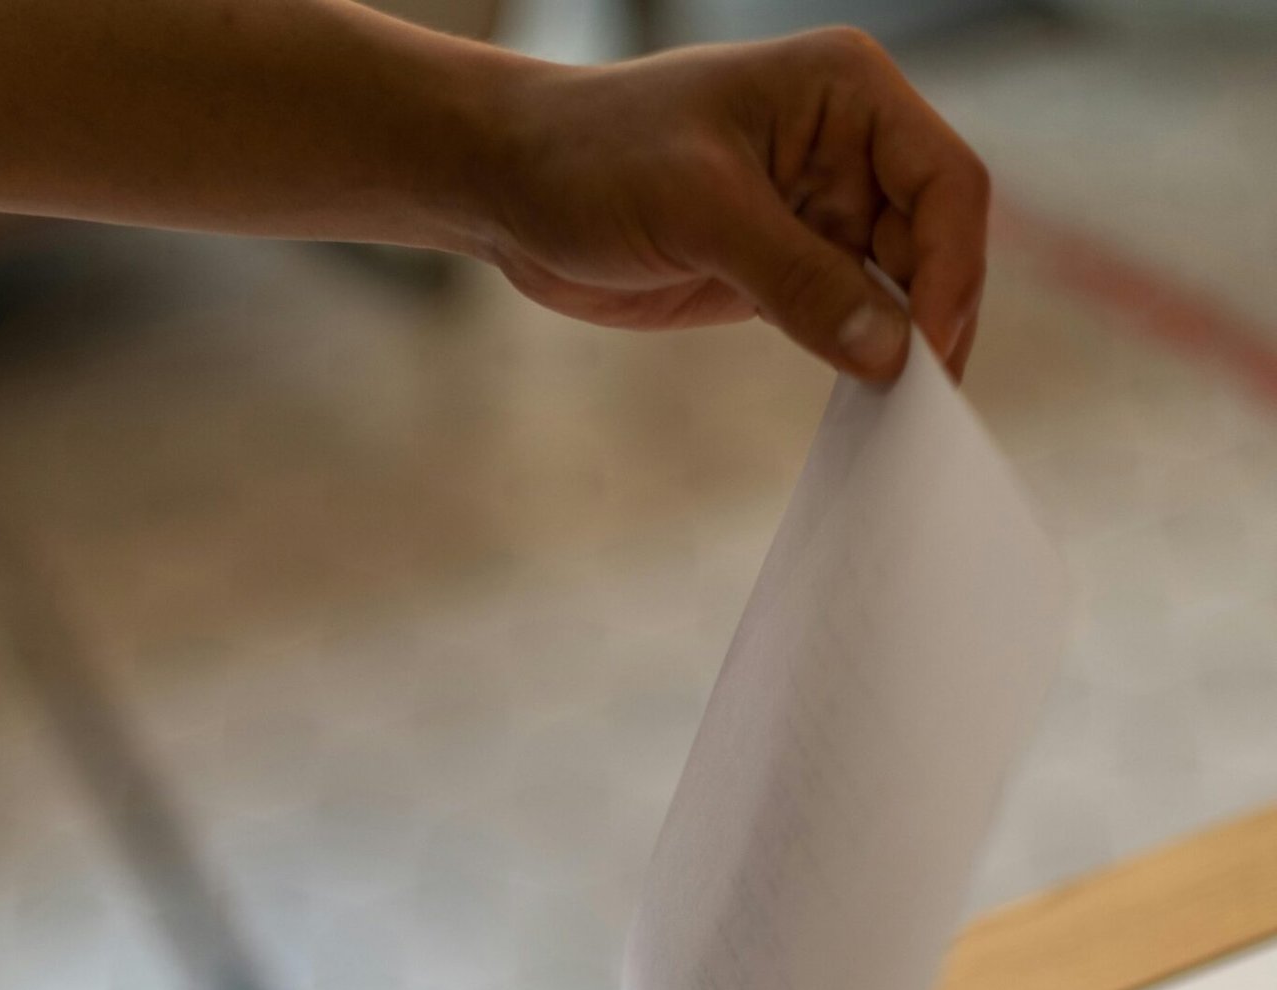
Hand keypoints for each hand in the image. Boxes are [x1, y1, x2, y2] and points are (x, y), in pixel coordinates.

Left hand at [480, 29, 989, 378]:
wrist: (515, 188)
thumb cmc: (595, 160)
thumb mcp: (700, 211)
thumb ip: (799, 280)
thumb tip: (889, 351)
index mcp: (846, 93)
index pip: (946, 182)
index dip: (953, 267)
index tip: (928, 349)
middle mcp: (849, 146)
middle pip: (936, 241)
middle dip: (933, 318)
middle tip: (920, 405)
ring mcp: (820, 210)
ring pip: (899, 288)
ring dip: (900, 348)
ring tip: (896, 418)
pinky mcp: (787, 268)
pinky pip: (848, 318)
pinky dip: (859, 359)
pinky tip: (862, 404)